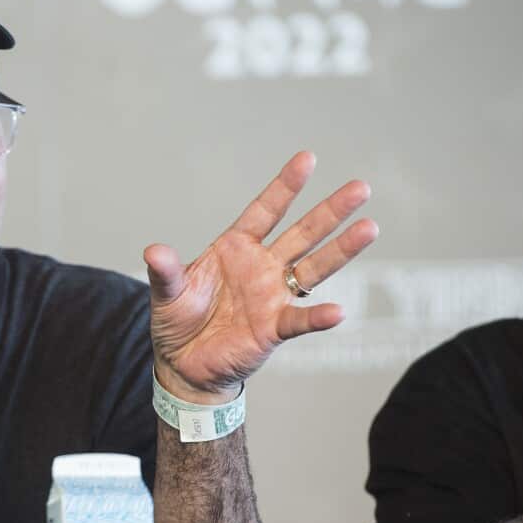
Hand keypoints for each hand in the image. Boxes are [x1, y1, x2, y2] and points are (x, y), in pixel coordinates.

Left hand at [145, 151, 377, 401]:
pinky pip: (299, 320)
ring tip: (369, 227)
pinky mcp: (274, 328)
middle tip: (360, 187)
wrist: (183, 363)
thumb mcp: (166, 292)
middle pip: (301, 234)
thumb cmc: (178, 320)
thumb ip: (165, 271)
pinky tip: (337, 311)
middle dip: (329, 212)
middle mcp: (261, 267)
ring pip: (313, 268)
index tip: (307, 159)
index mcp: (235, 249)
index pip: (264, 212)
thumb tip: (154, 251)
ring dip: (340, 250)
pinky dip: (317, 317)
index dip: (284, 187)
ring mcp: (271, 296)